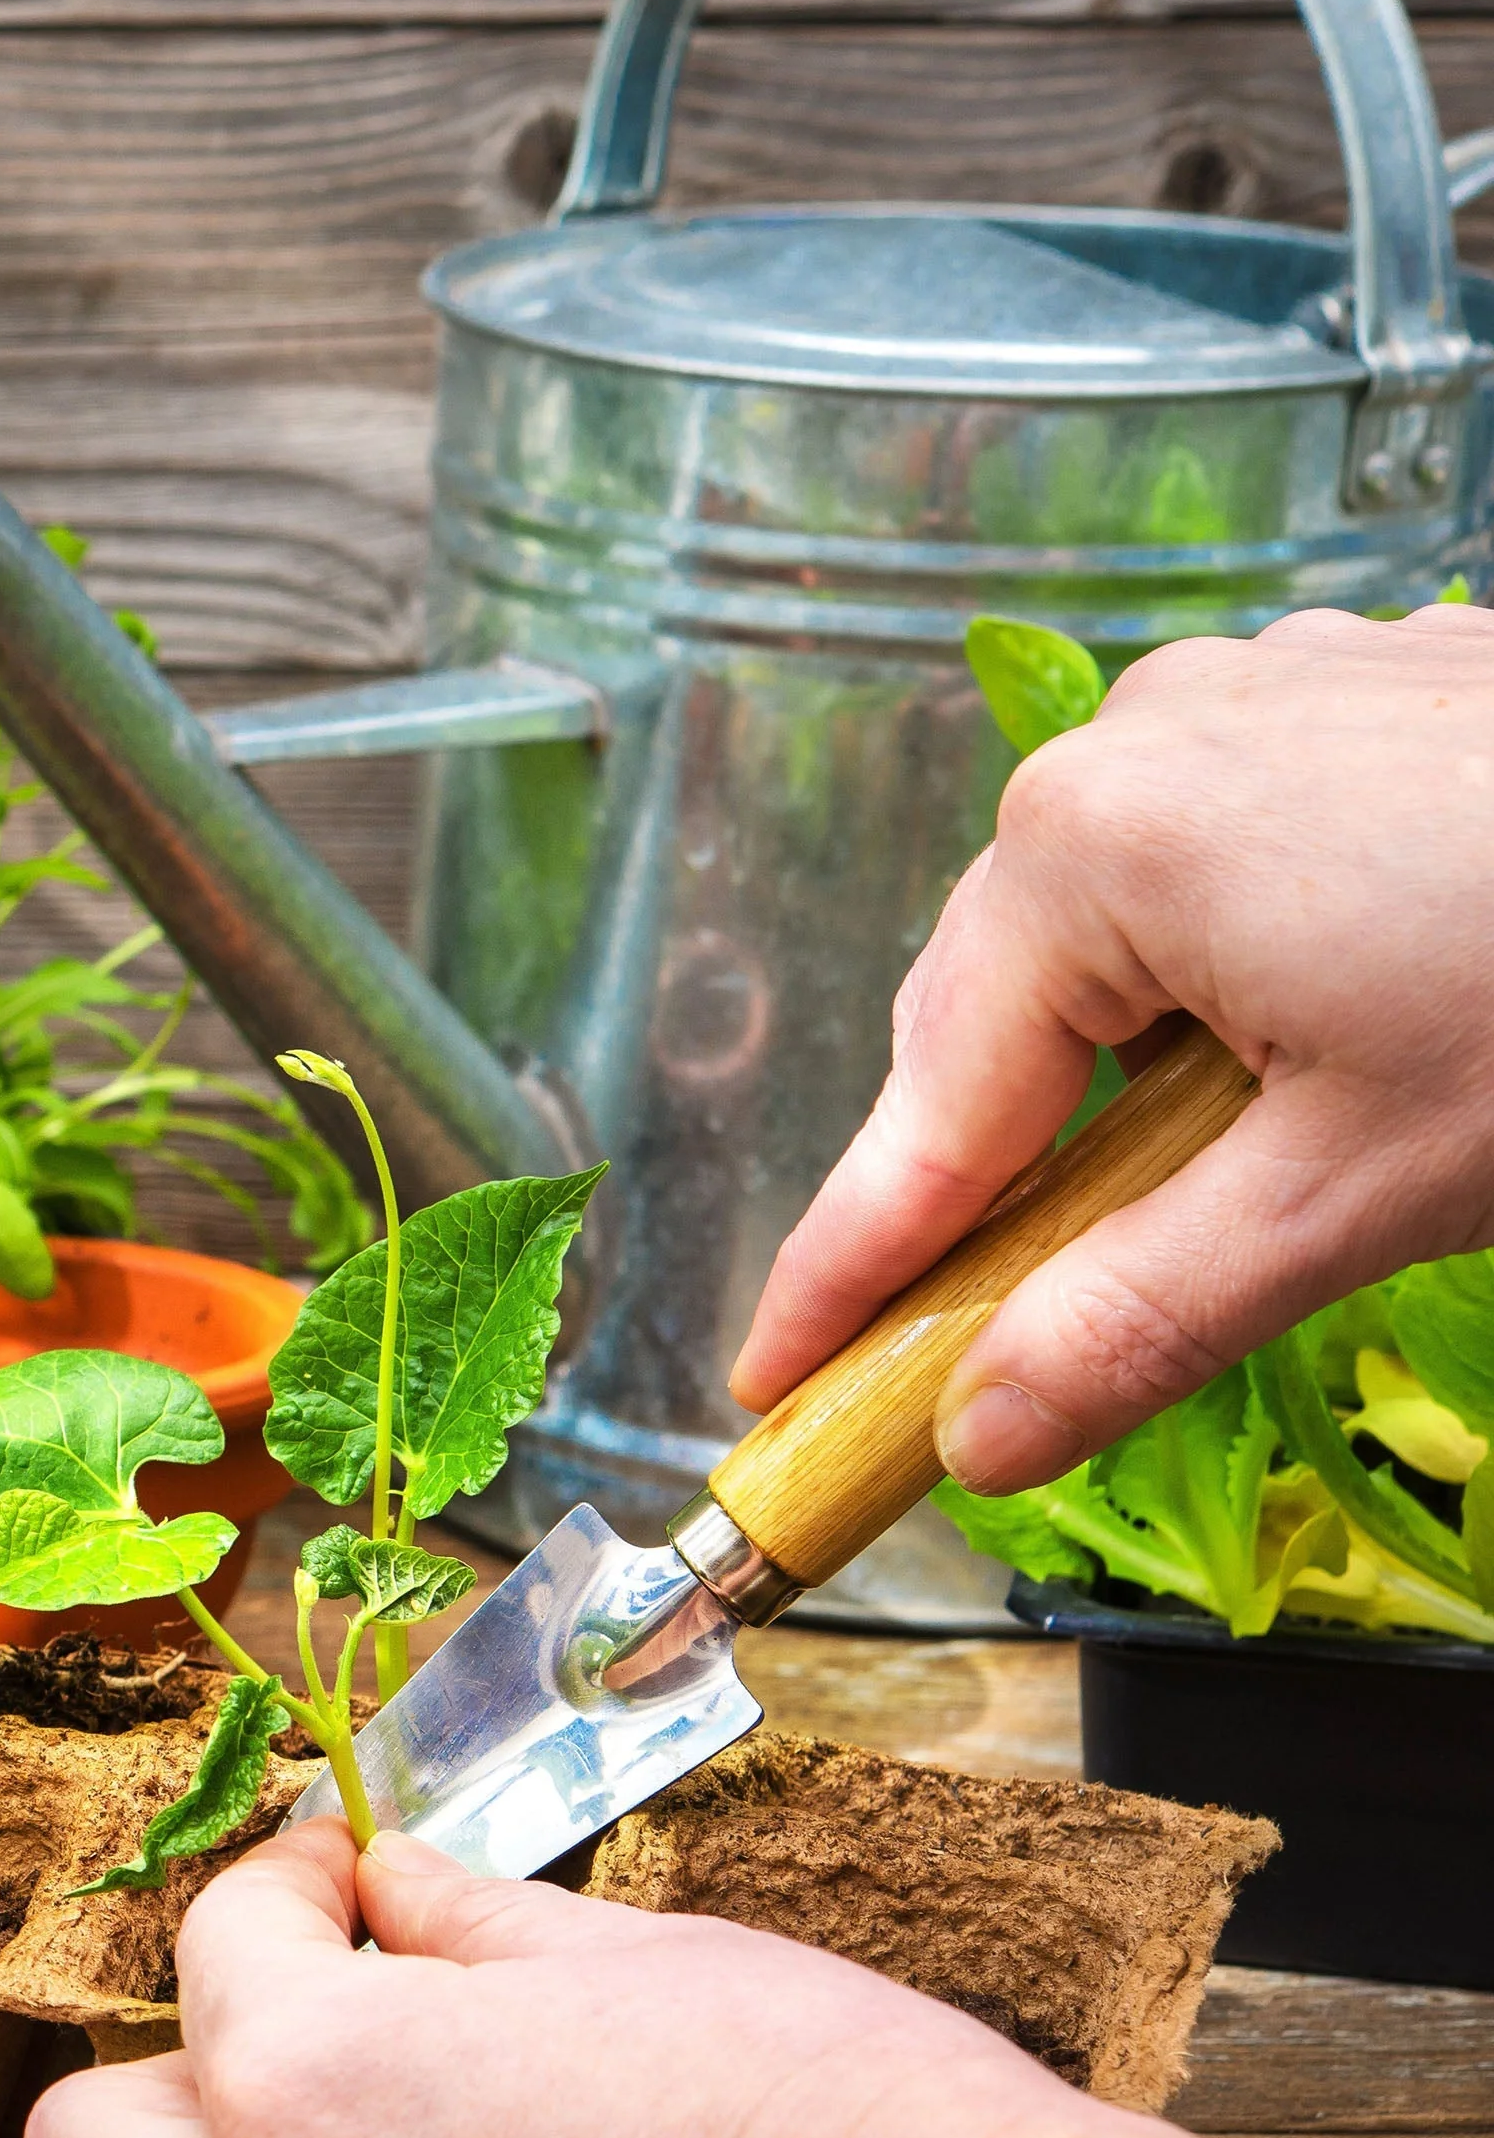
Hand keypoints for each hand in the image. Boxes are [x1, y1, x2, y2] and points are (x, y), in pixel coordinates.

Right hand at [730, 604, 1493, 1489]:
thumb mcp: (1360, 1196)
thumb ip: (1139, 1319)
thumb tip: (985, 1437)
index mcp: (1095, 847)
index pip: (929, 1114)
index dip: (850, 1274)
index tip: (775, 1384)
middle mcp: (1142, 741)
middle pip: (1009, 1012)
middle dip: (1000, 1177)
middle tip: (970, 1339)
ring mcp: (1259, 700)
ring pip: (1122, 934)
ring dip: (1128, 1077)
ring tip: (1190, 1194)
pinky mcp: (1362, 702)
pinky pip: (1230, 861)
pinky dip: (1233, 981)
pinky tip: (1315, 1056)